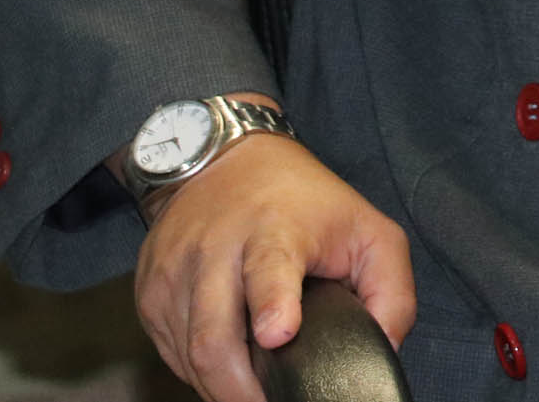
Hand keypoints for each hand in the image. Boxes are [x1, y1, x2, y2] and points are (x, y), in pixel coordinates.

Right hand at [131, 130, 416, 401]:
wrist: (226, 160)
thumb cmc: (305, 203)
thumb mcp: (368, 230)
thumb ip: (390, 291)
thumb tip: (384, 348)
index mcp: (275, 229)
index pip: (269, 267)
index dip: (272, 302)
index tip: (277, 334)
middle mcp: (216, 247)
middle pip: (214, 335)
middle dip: (239, 390)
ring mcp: (175, 269)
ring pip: (188, 354)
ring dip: (219, 387)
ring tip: (252, 394)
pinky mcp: (148, 289)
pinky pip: (170, 353)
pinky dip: (198, 373)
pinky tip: (226, 370)